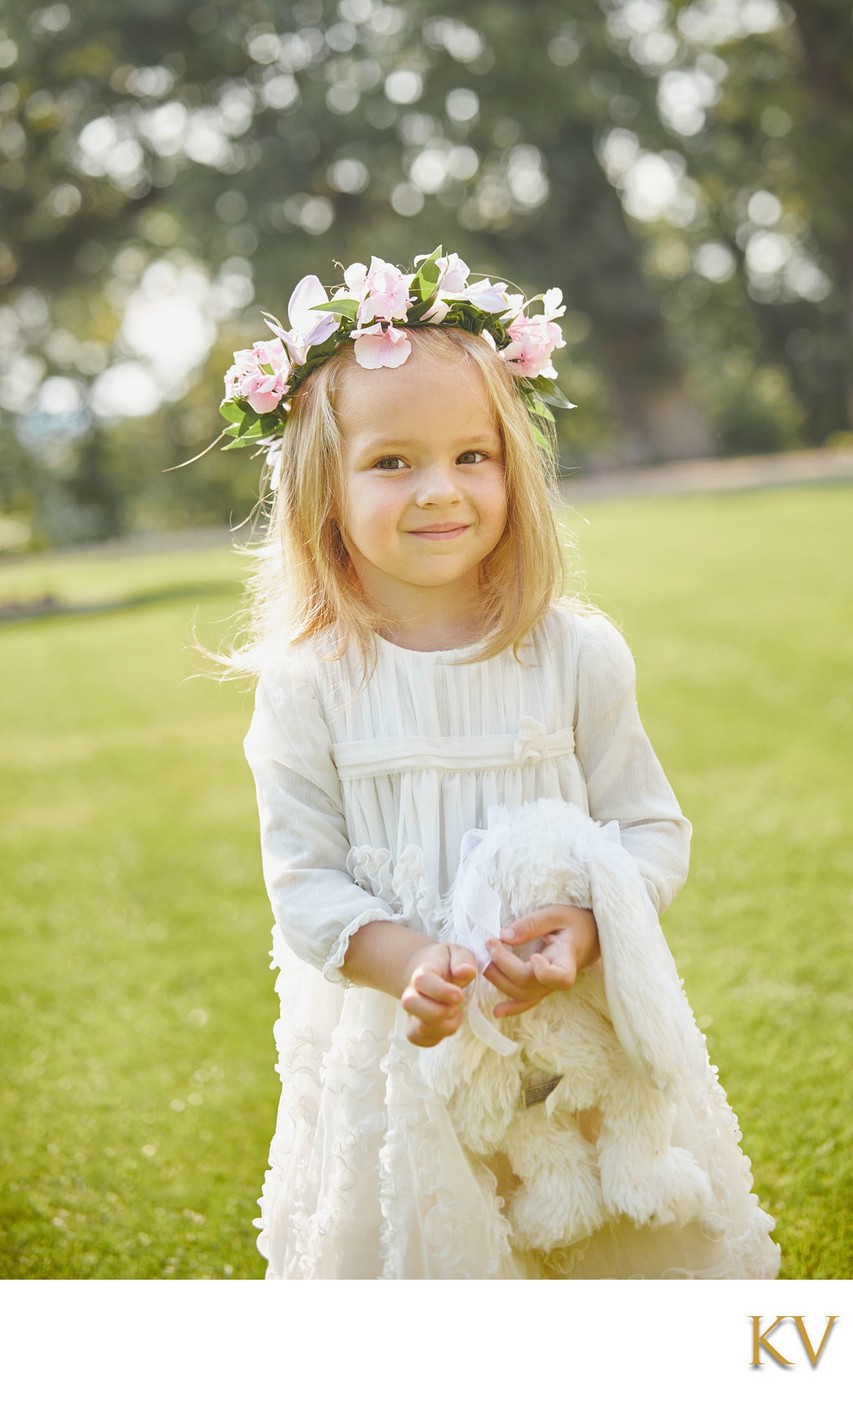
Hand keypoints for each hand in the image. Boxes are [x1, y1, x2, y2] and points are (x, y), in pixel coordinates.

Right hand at [401, 942, 476, 1047]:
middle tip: (457, 1006)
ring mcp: (411, 1012)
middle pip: (411, 1005)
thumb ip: (463, 961)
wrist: (427, 972)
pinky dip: (437, 1037)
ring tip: (457, 1014)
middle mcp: (411, 993)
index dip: (442, 991)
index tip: (460, 995)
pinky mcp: (414, 1027)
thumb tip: (467, 971)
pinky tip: (448, 1023)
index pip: (422, 981)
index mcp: (422, 972)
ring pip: (417, 1027)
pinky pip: (419, 1039)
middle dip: (439, 1011)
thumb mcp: (458, 954)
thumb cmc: (446, 963)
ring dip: (443, 1027)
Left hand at [484, 904, 599, 1016]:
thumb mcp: (555, 914)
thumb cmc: (573, 922)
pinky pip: (527, 1001)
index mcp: (566, 959)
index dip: (545, 972)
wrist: (589, 934)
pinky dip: (512, 1007)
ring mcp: (549, 986)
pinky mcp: (542, 987)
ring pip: (521, 993)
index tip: (534, 956)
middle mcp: (557, 978)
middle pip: (528, 982)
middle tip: (489, 942)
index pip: (560, 977)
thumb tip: (504, 937)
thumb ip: (530, 925)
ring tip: (485, 959)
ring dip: (498, 979)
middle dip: (504, 965)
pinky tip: (497, 1011)